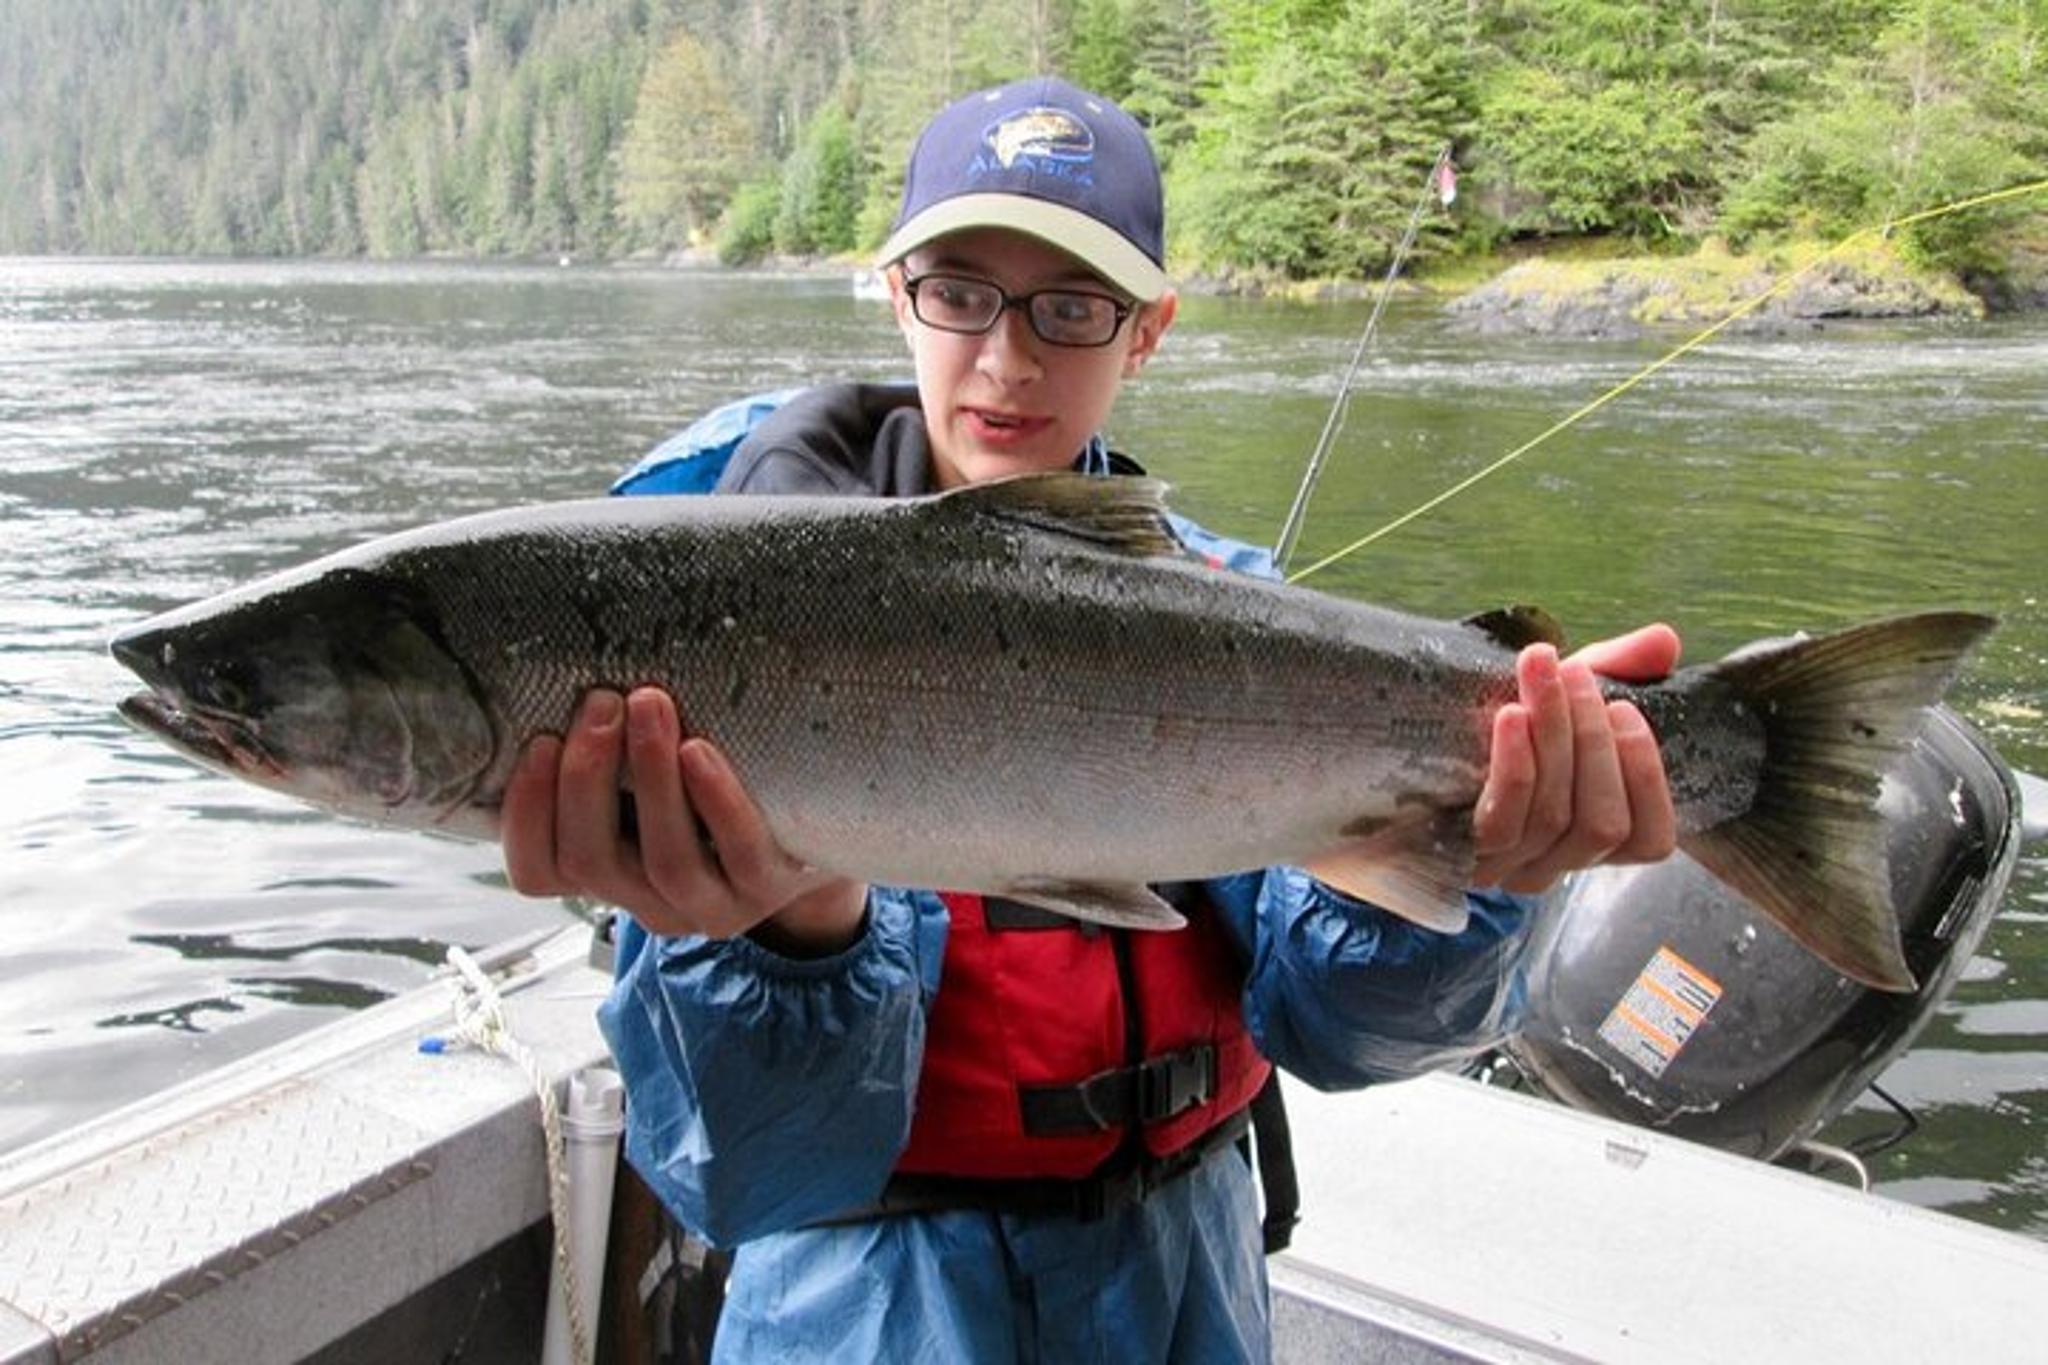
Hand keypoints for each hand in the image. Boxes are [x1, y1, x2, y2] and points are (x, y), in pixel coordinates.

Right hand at [500, 687, 866, 952]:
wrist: (812, 821)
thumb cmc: (709, 783)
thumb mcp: (645, 771)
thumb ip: (604, 748)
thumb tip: (555, 671)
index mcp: (606, 872)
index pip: (537, 871)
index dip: (525, 814)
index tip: (538, 740)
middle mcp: (648, 901)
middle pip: (592, 861)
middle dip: (587, 779)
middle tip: (600, 702)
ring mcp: (710, 904)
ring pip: (666, 863)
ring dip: (650, 779)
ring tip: (649, 705)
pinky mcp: (768, 889)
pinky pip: (740, 856)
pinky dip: (715, 801)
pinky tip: (699, 751)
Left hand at [1471, 624, 1680, 893]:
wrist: (1395, 755)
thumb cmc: (1496, 725)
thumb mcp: (1560, 696)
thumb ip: (1617, 669)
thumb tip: (1665, 641)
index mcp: (1592, 838)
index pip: (1649, 840)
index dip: (1648, 777)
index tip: (1626, 709)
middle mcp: (1556, 864)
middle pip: (1601, 821)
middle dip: (1594, 740)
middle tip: (1576, 675)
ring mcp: (1507, 867)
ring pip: (1553, 815)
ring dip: (1555, 737)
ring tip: (1543, 674)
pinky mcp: (1460, 857)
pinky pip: (1501, 821)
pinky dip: (1514, 765)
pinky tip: (1510, 716)